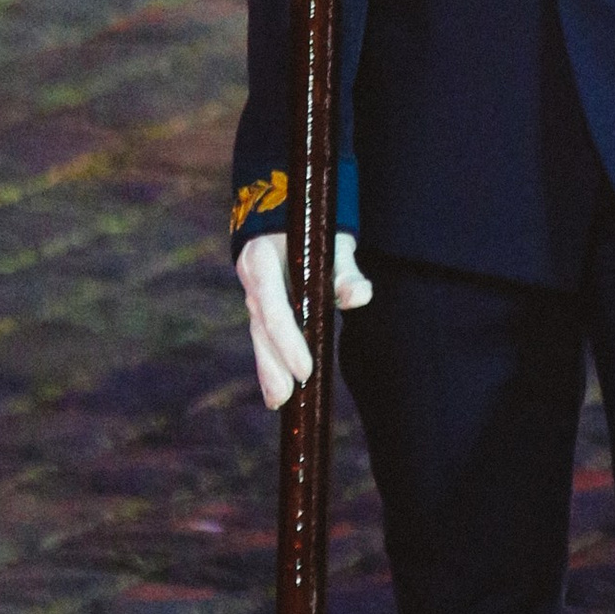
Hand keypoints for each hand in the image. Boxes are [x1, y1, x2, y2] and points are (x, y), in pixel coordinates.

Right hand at [238, 227, 372, 409]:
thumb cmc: (315, 226)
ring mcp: (254, 293)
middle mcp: (252, 277)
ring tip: (279, 402)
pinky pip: (263, 336)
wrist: (286, 210)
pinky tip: (276, 395)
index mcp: (263, 257)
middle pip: (261, 326)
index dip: (287, 338)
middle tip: (285, 397)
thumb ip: (345, 270)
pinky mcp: (260, 305)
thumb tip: (361, 296)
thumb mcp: (333, 241)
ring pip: (259, 334)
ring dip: (268, 369)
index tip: (305, 369)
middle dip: (272, 363)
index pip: (272, 304)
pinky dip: (269, 364)